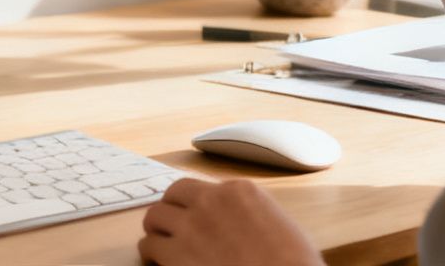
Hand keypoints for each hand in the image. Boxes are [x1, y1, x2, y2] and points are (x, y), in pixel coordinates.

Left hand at [138, 178, 321, 265]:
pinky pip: (149, 246)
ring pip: (154, 216)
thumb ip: (247, 213)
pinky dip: (151, 254)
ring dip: (157, 230)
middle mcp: (210, 200)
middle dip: (171, 210)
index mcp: (240, 190)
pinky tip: (158, 262)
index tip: (195, 217)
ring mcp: (191, 226)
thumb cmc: (294, 264)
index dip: (196, 204)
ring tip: (161, 244)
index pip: (203, 187)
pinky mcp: (177, 254)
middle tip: (172, 227)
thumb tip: (231, 223)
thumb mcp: (278, 223)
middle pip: (173, 194)